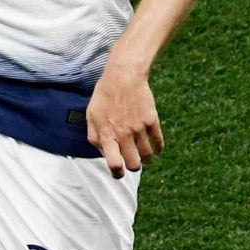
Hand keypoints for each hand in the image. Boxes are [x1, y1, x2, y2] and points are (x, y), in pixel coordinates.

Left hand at [84, 64, 162, 178]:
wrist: (123, 76)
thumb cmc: (104, 96)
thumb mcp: (91, 116)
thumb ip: (94, 136)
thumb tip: (103, 152)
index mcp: (107, 135)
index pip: (114, 164)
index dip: (117, 173)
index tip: (118, 173)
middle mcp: (124, 134)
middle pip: (134, 164)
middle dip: (133, 166)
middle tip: (133, 162)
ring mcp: (139, 128)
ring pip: (147, 155)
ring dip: (147, 159)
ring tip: (145, 157)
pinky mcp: (151, 120)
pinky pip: (158, 141)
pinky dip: (159, 149)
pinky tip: (157, 150)